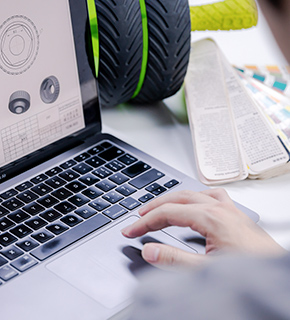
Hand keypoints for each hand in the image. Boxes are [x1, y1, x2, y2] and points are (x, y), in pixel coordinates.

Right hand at [122, 189, 285, 269]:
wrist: (280, 278)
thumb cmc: (250, 273)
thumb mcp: (206, 271)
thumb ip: (174, 260)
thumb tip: (149, 249)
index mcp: (211, 218)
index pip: (167, 213)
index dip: (145, 222)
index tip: (131, 231)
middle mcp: (220, 208)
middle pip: (178, 198)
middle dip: (155, 207)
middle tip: (139, 217)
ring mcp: (229, 209)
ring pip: (194, 193)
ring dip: (174, 198)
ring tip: (160, 206)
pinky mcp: (236, 215)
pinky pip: (212, 196)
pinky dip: (196, 197)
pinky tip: (194, 203)